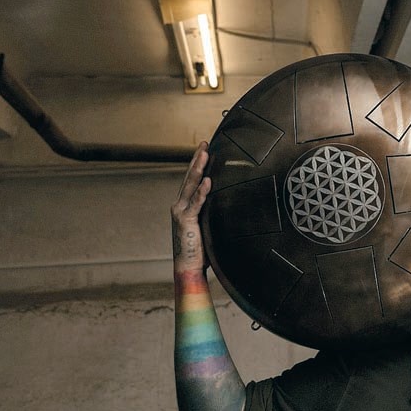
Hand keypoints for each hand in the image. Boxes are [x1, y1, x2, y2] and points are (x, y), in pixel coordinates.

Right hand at [171, 142, 211, 273]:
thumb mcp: (209, 226)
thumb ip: (214, 213)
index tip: (205, 150)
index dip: (198, 164)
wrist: (188, 266)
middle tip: (205, 143)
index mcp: (184, 205)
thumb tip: (230, 205)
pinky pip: (196, 203)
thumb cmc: (200, 249)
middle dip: (197, 159)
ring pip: (191, 185)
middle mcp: (179, 205)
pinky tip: (209, 181)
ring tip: (205, 154)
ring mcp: (180, 212)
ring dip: (199, 168)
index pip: (192, 180)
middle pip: (190, 177)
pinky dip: (203, 192)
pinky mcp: (185, 221)